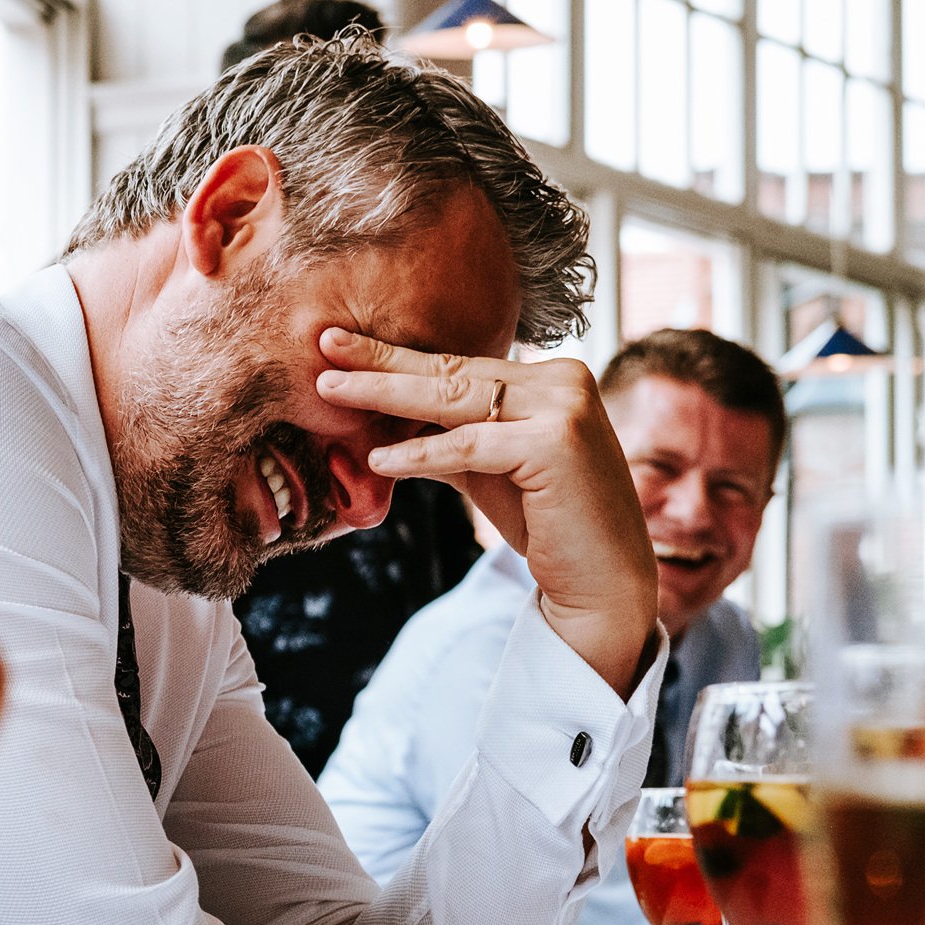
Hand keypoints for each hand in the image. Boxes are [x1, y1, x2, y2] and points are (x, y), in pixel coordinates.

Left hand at [314, 330, 657, 694]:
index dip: (397, 356)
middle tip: (325, 344)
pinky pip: (469, 445)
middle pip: (453, 371)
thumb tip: (382, 419)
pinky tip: (377, 458)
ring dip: (386, 394)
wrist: (600, 580)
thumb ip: (448, 436)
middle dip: (382, 361)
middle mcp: (562, 381)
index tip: (342, 344)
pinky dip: (420, 452)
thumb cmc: (545, 523)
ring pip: (455, 398)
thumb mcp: (486, 468)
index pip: (459, 364)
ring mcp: (564, 407)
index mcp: (549, 378)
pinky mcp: (556, 443)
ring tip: (331, 391)